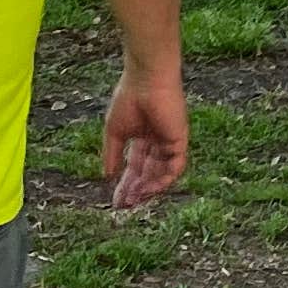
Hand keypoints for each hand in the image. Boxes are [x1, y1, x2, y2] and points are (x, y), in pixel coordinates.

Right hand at [101, 65, 188, 209]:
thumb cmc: (129, 99)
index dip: (126, 184)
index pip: (135, 167)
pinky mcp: (179, 139)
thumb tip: (107, 177)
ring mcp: (169, 141)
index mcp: (142, 138)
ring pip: (161, 173)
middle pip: (147, 173)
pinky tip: (148, 189)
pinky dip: (163, 180)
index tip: (116, 201)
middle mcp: (157, 142)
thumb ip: (112, 154)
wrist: (146, 81)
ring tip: (133, 200)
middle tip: (124, 206)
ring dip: (148, 188)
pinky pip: (175, 166)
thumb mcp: (115, 132)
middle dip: (136, 190)